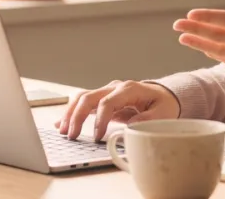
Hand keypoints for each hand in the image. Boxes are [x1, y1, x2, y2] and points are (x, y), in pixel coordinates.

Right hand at [55, 80, 180, 140]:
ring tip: (62, 131)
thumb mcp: (163, 112)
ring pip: (82, 97)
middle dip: (78, 116)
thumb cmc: (163, 104)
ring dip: (70, 113)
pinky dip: (71, 112)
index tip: (96, 137)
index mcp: (129, 89)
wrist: (162, 95)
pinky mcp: (102, 98)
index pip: (108, 102)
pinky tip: (60, 123)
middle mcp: (115, 87)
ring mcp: (107, 91)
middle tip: (72, 136)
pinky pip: (83, 102)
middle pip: (89, 97)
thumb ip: (148, 118)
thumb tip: (131, 125)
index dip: (100, 120)